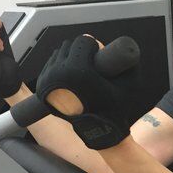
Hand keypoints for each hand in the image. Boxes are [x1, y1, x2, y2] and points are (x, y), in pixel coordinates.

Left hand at [36, 35, 137, 149]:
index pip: (82, 41)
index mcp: (76, 71)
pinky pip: (50, 65)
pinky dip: (60, 65)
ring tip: (83, 68)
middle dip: (81, 49)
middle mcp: (58, 74)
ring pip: (58, 53)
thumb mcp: (129, 84)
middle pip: (69, 45)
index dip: (94, 45)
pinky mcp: (41, 88)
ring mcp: (47, 81)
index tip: (100, 54)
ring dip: (70, 56)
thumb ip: (131, 62)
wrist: (97, 131)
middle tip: (92, 61)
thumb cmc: (115, 109)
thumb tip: (126, 46)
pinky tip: (71, 73)